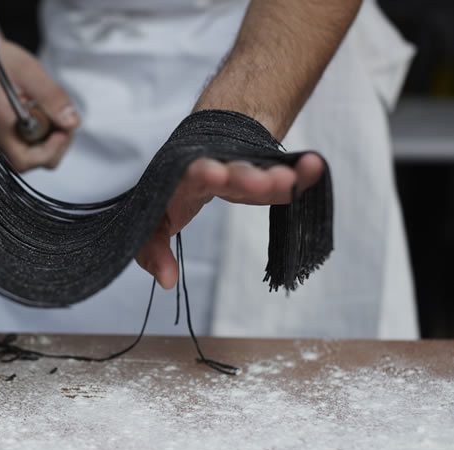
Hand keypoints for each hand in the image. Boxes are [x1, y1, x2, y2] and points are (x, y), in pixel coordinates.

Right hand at [0, 38, 79, 172]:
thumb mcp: (30, 72)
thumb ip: (53, 98)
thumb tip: (72, 123)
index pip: (24, 160)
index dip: (49, 151)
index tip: (62, 131)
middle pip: (30, 162)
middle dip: (54, 145)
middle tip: (63, 121)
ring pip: (30, 155)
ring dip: (48, 139)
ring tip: (51, 112)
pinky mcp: (3, 132)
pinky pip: (26, 144)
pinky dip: (40, 133)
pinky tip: (42, 113)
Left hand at [136, 153, 324, 288]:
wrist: (198, 152)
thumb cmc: (170, 195)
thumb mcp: (154, 225)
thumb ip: (152, 251)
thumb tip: (167, 281)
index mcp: (178, 180)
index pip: (185, 178)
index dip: (197, 175)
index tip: (211, 172)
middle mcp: (209, 171)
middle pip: (226, 174)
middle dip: (240, 177)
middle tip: (257, 181)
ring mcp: (237, 173)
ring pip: (253, 175)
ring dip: (270, 179)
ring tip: (289, 180)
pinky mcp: (260, 177)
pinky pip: (280, 180)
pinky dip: (298, 176)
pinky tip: (312, 167)